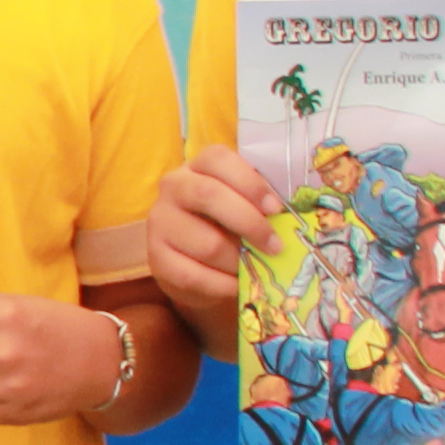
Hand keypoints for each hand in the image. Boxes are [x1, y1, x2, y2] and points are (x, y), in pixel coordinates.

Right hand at [147, 144, 277, 317]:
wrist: (194, 260)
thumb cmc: (227, 224)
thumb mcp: (242, 204)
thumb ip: (260, 203)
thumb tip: (288, 218)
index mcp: (198, 166)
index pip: (218, 159)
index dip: (250, 183)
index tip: (276, 209)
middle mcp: (172, 187)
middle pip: (208, 196)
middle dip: (250, 224)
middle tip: (275, 246)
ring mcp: (160, 223)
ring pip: (206, 243)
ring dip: (239, 261)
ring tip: (253, 268)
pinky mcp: (156, 258)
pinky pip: (193, 275)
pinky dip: (223, 285)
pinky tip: (236, 285)